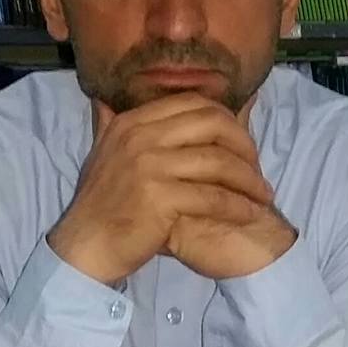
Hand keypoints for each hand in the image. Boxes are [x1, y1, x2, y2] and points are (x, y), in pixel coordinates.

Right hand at [47, 93, 273, 285]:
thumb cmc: (101, 205)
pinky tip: (250, 214)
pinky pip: (214, 198)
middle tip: (257, 167)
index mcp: (132, 122)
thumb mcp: (103, 154)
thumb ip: (110, 124)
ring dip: (248, 180)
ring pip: (219, 162)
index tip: (240, 143)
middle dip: (244, 144)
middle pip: (212, 124)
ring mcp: (149, 166)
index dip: (226, 120)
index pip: (193, 103)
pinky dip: (238, 206)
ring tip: (263, 195)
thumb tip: (105, 100)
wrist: (85, 246)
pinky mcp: (160, 198)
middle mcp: (140, 137)